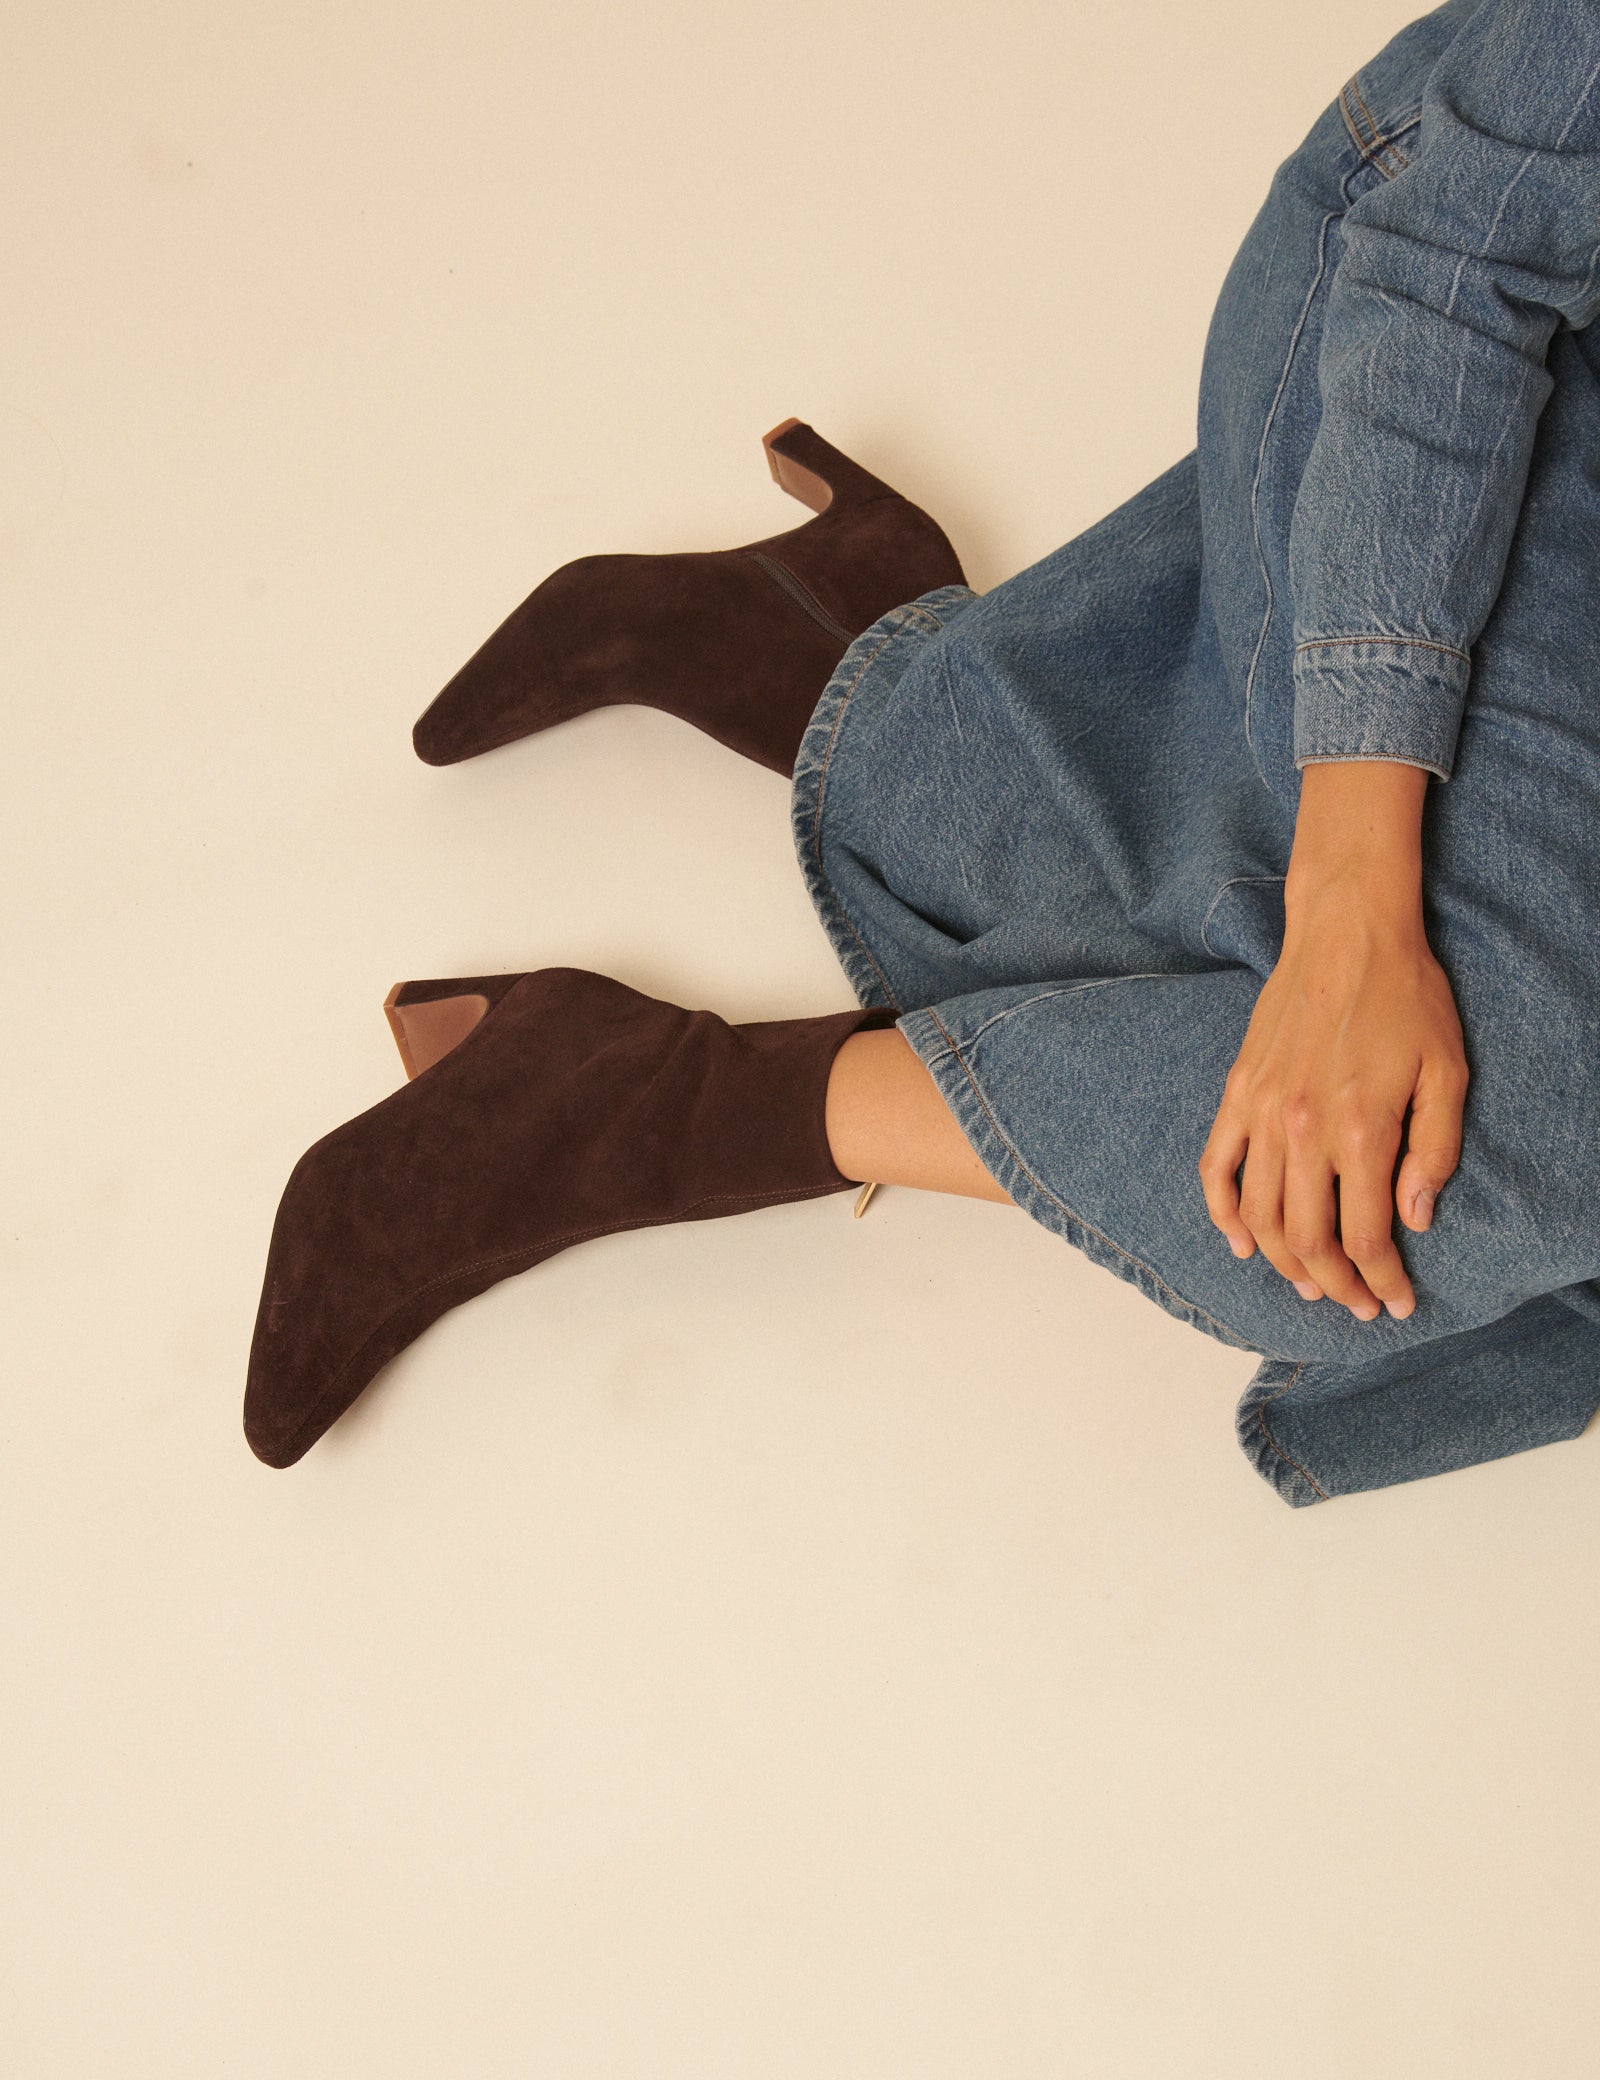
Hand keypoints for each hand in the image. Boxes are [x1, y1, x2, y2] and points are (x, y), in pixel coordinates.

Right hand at [1198, 762, 1467, 1320]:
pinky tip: (1241, 1243)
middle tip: (1357, 1304)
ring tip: (1311, 1283)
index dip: (1382, 1281)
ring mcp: (1262, 1113)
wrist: (1346, 933)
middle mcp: (1304, 1130)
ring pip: (1260, 1216)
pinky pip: (1217, 1169)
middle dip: (1336, 1285)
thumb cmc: (1408, 997)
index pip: (1366, 1235)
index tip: (1397, 1302)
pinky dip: (1223, 1214)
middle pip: (1308, 1240)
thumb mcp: (1449, 1073)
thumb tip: (1414, 1218)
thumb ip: (1434, 1152)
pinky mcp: (1237, 1094)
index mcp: (1362, 1130)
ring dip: (1284, 1263)